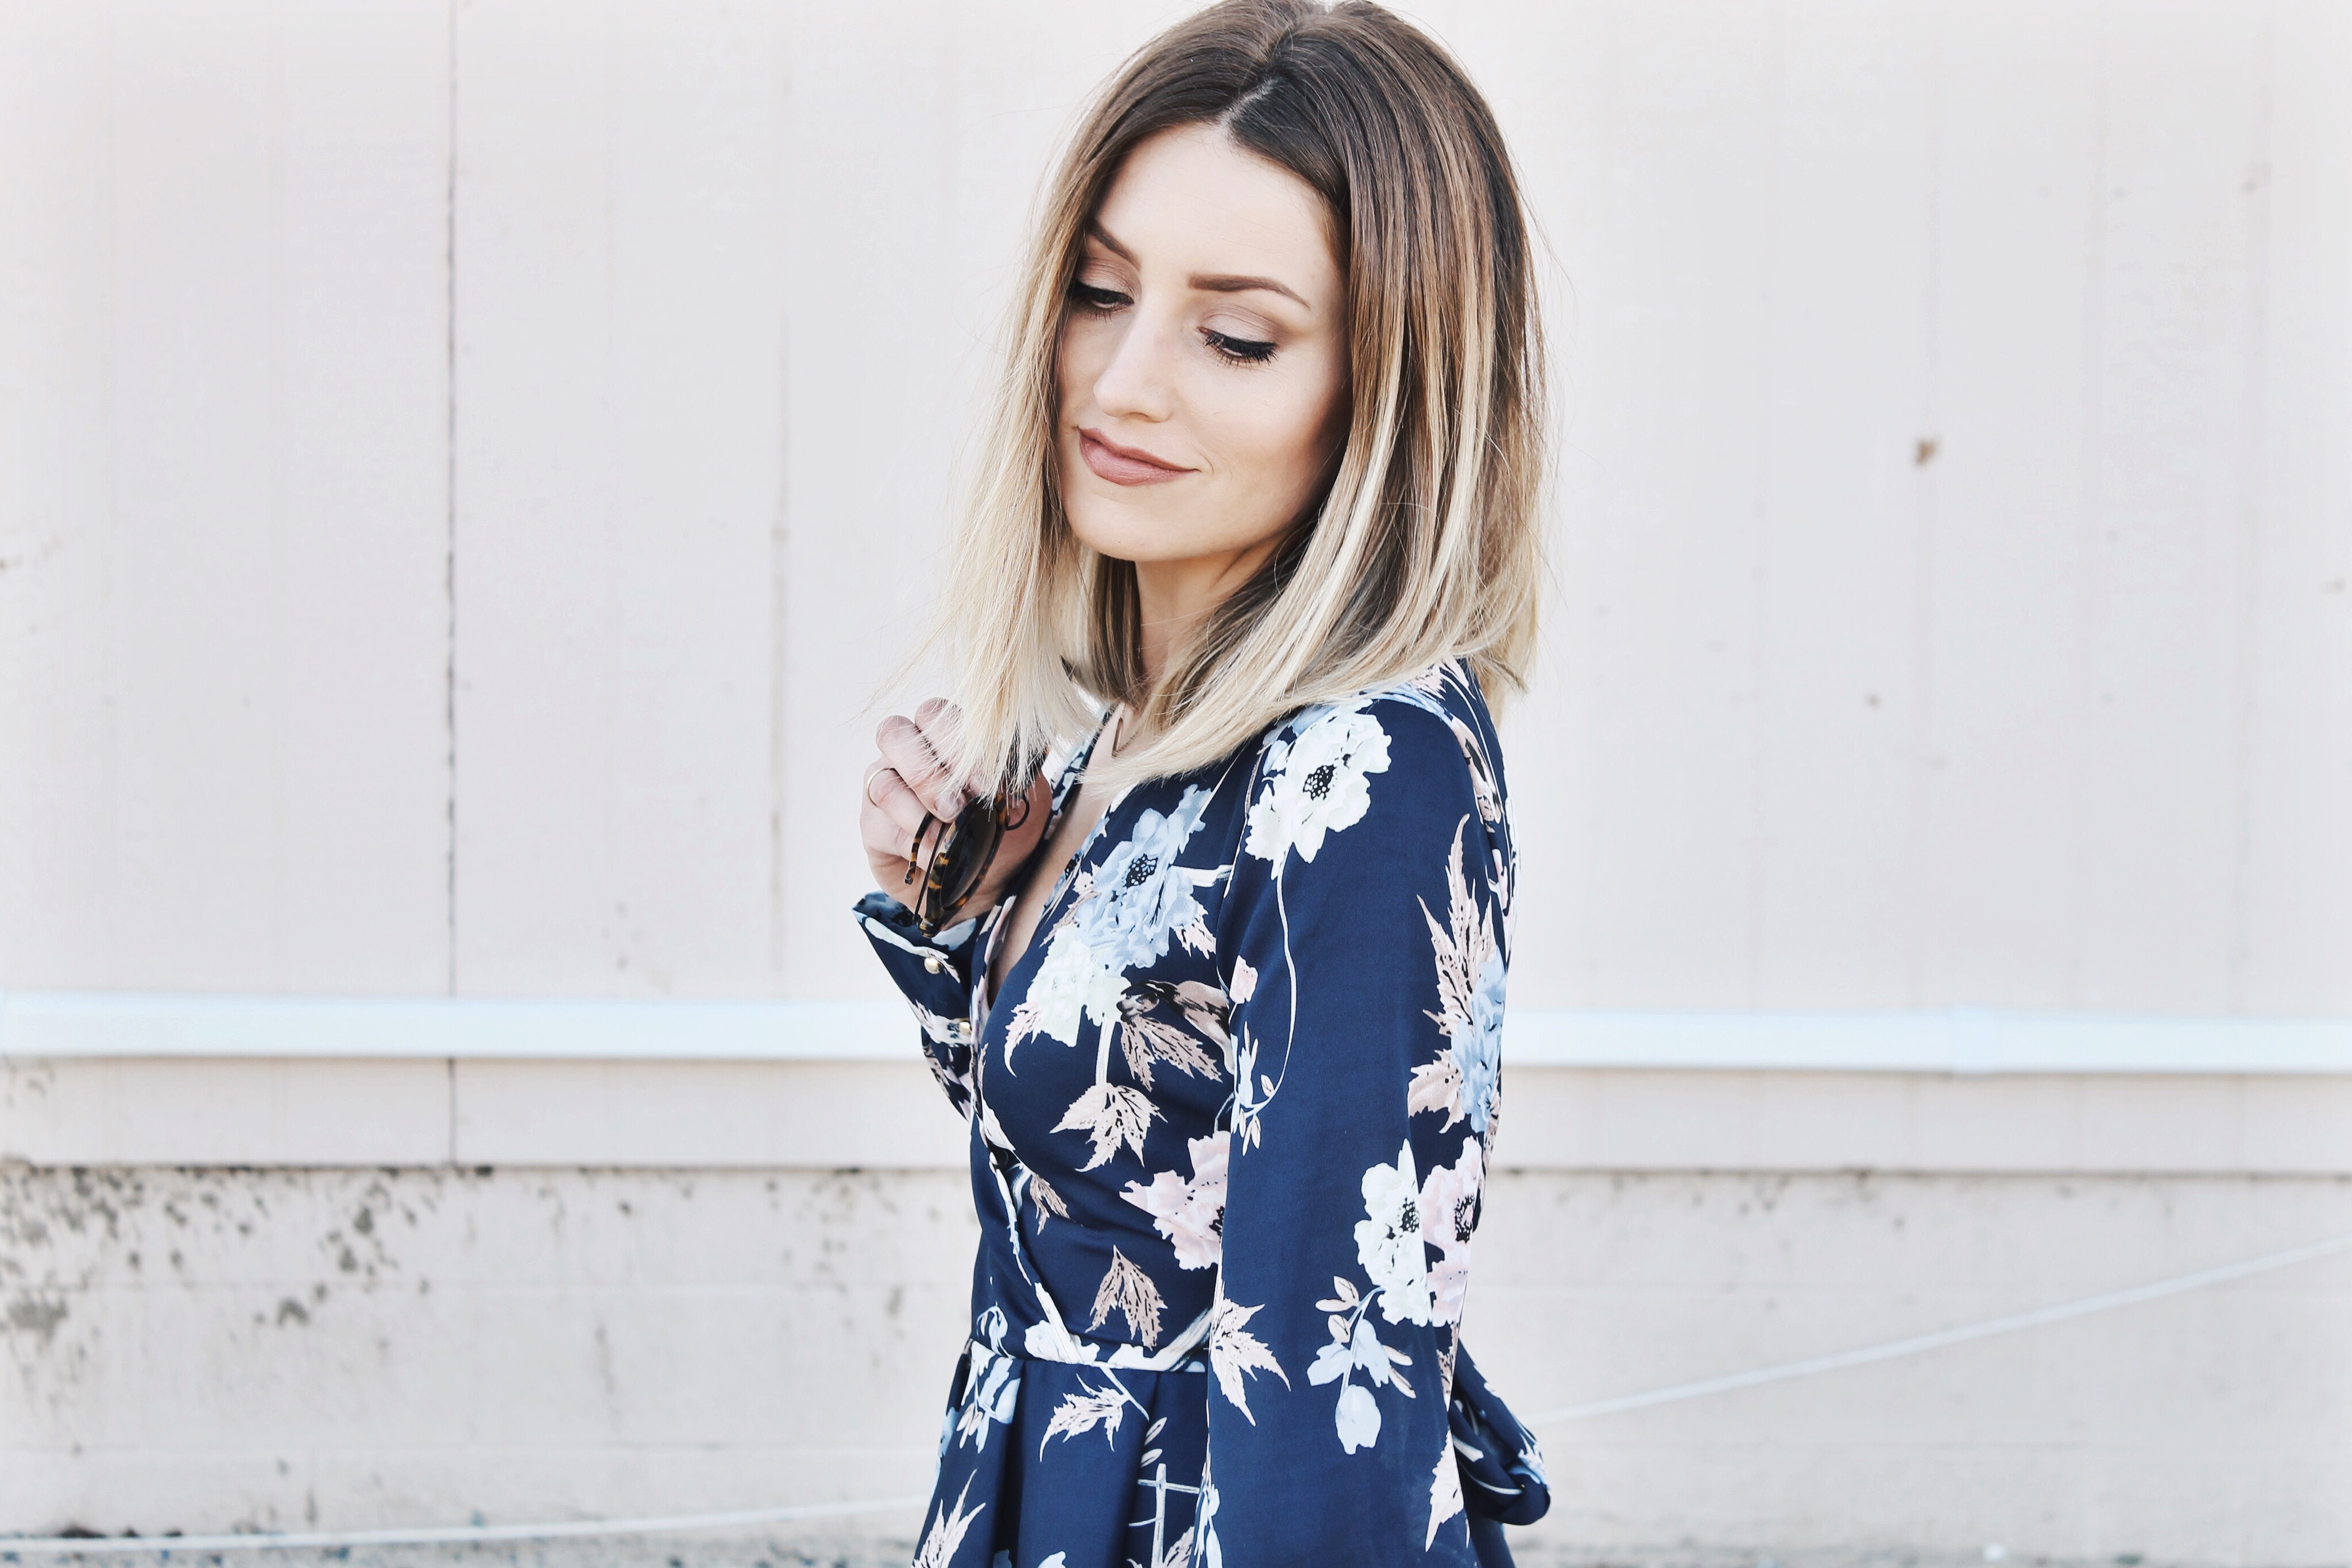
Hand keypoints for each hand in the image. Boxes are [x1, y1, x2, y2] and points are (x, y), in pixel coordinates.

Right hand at [859, 698, 1051, 924]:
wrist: (985, 878)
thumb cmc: (1001, 829)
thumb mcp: (1018, 804)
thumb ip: (1012, 786)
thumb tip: (1004, 791)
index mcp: (943, 736)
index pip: (934, 715)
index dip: (957, 748)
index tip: (986, 787)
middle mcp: (907, 752)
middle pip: (893, 733)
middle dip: (928, 773)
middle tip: (957, 808)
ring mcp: (885, 785)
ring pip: (884, 782)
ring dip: (919, 813)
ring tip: (948, 838)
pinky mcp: (872, 824)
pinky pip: (878, 823)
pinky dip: (912, 842)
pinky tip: (936, 855)